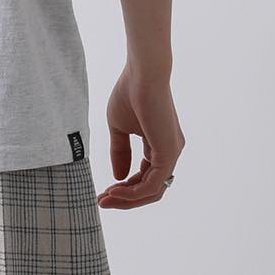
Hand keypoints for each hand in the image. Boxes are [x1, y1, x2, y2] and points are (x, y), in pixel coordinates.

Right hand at [97, 65, 184, 209]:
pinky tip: (115, 189)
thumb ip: (120, 152)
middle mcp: (169, 152)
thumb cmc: (130, 92)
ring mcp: (171, 153)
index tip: (103, 192)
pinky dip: (134, 192)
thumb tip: (119, 176)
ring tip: (105, 198)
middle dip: (125, 199)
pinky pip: (153, 184)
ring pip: (152, 191)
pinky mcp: (168, 152)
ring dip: (127, 199)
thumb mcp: (119, 127)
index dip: (124, 189)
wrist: (142, 73)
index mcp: (160, 146)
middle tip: (102, 201)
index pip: (145, 178)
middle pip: (150, 190)